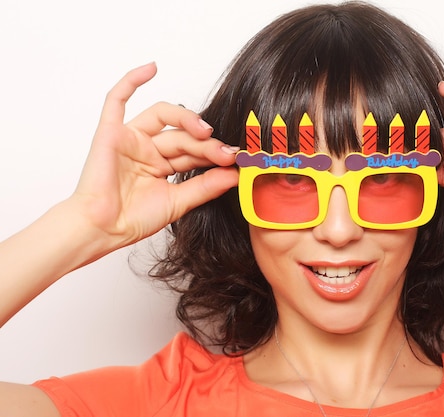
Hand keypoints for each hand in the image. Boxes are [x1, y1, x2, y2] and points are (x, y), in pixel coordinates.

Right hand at [72, 62, 238, 250]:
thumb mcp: (178, 202)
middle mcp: (147, 149)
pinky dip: (132, 81)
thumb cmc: (132, 220)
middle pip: (182, 135)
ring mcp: (130, 139)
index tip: (236, 160)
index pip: (193, 151)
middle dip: (205, 144)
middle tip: (226, 154)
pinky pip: (117, 100)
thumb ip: (206, 187)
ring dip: (186, 119)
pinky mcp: (110, 132)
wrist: (102, 230)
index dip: (214, 153)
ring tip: (205, 131)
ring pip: (162, 116)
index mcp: (162, 165)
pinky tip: (152, 68)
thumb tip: (236, 174)